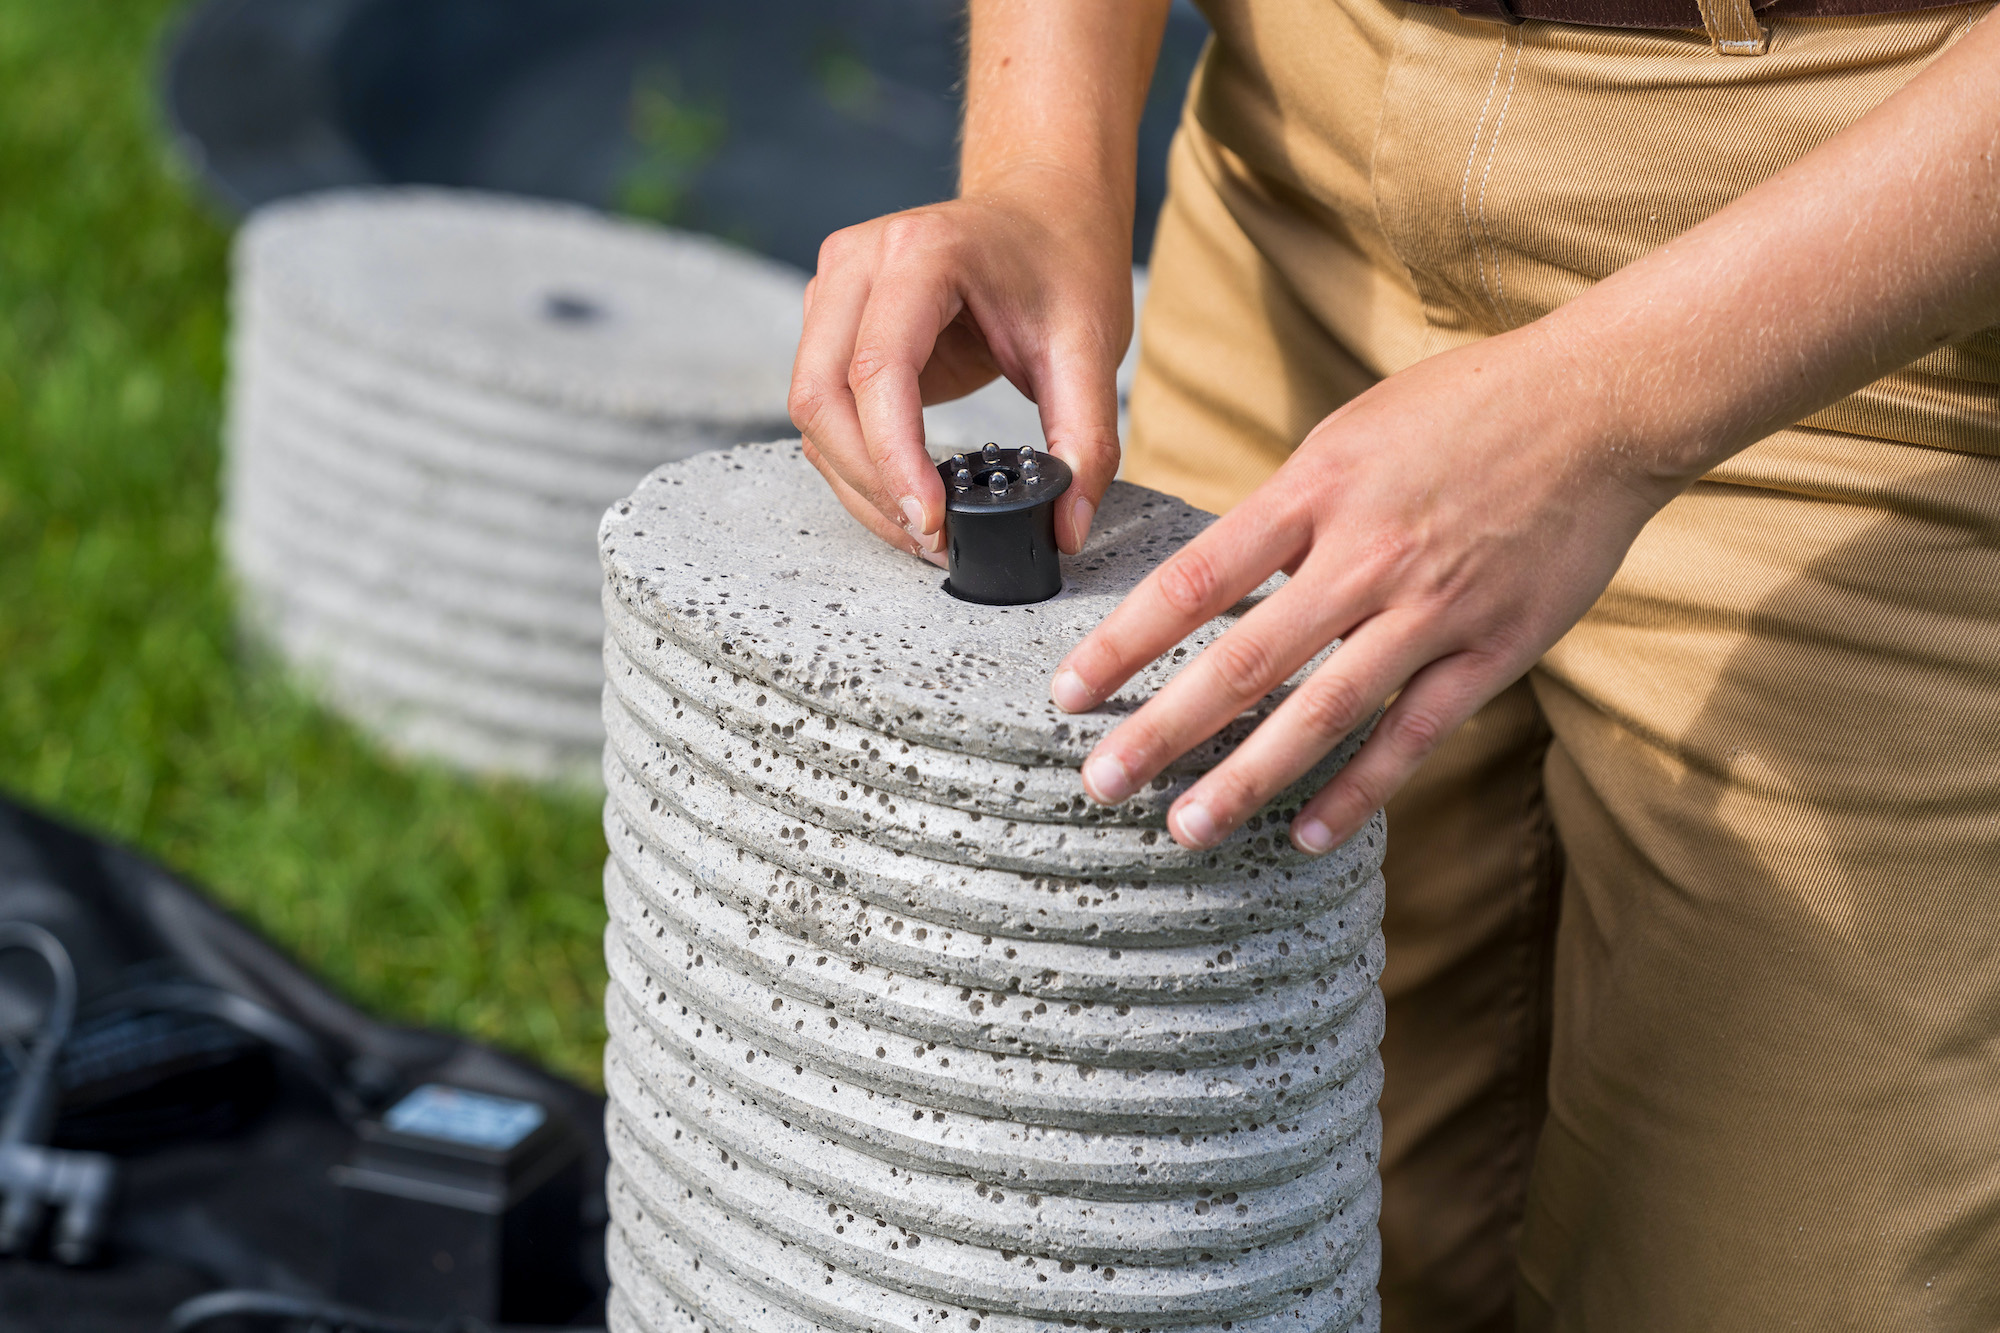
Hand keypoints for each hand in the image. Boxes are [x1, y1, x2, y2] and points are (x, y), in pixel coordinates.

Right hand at [787, 172, 1132, 564]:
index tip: (932, 521)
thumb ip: (1086, 440)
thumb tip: (1066, 529)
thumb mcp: (1091, 347)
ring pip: (811, 410)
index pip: (877, 370)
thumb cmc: (1063, 262)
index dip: (894, 457)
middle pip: (821, 396)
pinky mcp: (830, 321)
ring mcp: (834, 289)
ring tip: (924, 531)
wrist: (1043, 207)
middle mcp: (859, 263)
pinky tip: (906, 496)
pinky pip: (823, 408)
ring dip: (857, 482)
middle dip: (870, 482)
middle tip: (932, 540)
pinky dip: (856, 462)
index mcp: (923, 253)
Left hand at [1049, 324, 1673, 853]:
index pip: (1196, 579)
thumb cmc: (1468, 406)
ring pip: (1323, 712)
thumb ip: (1289, 509)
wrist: (1604, 402)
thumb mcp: (1351, 432)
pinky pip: (1414, 735)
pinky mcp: (1493, 649)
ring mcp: (1432, 609)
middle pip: (1244, 659)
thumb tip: (1222, 576)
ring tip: (1187, 827)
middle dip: (1163, 729)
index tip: (1069, 691)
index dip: (1125, 643)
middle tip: (1100, 782)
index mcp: (1317, 490)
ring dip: (1248, 778)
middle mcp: (1367, 555)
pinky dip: (1360, 791)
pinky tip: (1309, 835)